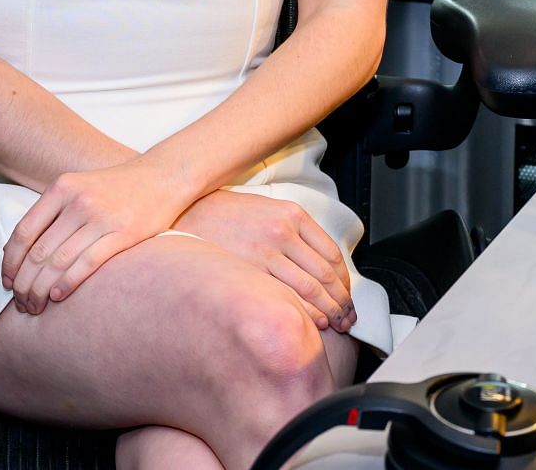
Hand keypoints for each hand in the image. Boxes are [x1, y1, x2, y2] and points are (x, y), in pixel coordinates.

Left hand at [2, 159, 190, 313]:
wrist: (162, 177)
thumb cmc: (115, 187)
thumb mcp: (77, 187)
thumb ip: (49, 212)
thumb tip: (15, 250)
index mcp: (61, 188)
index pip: (24, 231)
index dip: (10, 262)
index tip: (7, 283)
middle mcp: (78, 201)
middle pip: (39, 251)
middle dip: (25, 283)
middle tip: (21, 303)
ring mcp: (101, 216)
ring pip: (59, 261)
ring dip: (42, 289)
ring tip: (36, 306)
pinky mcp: (123, 233)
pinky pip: (88, 263)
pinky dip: (69, 282)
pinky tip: (58, 296)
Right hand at [175, 191, 355, 333]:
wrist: (187, 215)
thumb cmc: (227, 215)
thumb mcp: (267, 210)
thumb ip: (294, 232)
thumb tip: (321, 264)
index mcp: (292, 214)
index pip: (332, 253)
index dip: (344, 281)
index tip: (347, 295)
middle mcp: (283, 231)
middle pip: (325, 274)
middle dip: (342, 301)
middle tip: (349, 318)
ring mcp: (266, 251)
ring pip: (311, 288)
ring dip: (329, 311)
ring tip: (336, 325)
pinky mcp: (250, 269)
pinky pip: (287, 296)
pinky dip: (305, 313)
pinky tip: (313, 323)